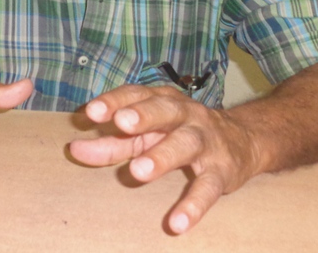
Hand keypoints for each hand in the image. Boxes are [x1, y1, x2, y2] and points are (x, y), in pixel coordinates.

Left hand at [69, 85, 260, 233]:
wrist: (243, 140)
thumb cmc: (178, 134)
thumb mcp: (146, 135)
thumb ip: (111, 142)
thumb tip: (74, 149)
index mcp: (163, 101)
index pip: (137, 94)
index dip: (115, 100)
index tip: (92, 111)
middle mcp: (186, 114)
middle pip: (164, 110)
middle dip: (143, 115)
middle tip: (122, 122)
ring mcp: (205, 141)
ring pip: (185, 144)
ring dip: (162, 156)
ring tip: (138, 171)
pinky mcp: (223, 171)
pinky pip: (209, 187)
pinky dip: (193, 205)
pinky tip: (176, 223)